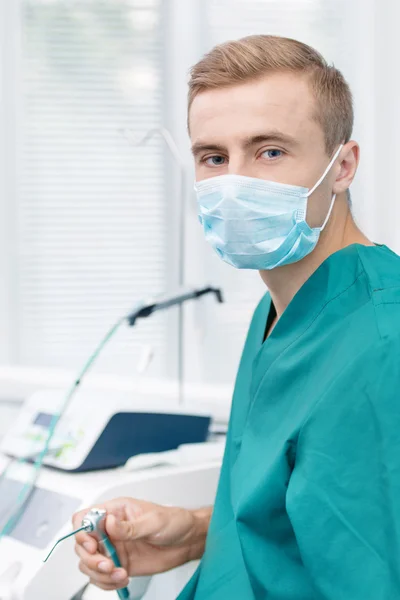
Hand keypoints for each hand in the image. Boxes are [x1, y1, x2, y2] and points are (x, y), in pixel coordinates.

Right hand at [73, 498, 210, 591]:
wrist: (187, 541)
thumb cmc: (174, 522)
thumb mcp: (153, 521)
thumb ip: (129, 526)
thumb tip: (108, 522)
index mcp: (116, 511)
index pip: (85, 517)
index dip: (82, 532)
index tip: (92, 545)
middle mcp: (110, 529)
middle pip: (82, 544)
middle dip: (90, 558)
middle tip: (107, 565)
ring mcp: (113, 548)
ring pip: (88, 563)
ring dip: (99, 573)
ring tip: (119, 574)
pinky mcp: (119, 564)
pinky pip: (101, 577)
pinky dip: (106, 583)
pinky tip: (122, 579)